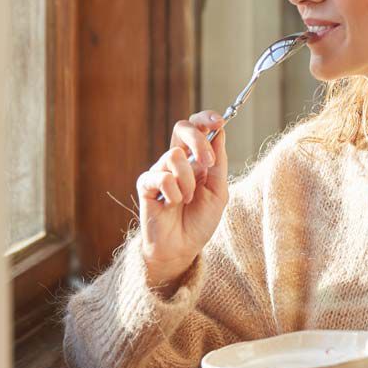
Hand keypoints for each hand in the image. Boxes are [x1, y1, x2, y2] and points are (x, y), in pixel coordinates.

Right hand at [136, 111, 228, 288]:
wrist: (182, 248)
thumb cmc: (200, 221)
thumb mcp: (219, 192)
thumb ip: (219, 163)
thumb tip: (220, 132)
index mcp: (195, 159)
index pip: (196, 127)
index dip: (206, 119)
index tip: (218, 122)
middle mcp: (177, 161)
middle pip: (181, 128)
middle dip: (198, 140)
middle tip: (208, 163)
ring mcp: (160, 171)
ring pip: (175, 156)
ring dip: (188, 180)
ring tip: (188, 199)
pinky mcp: (146, 185)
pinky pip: (161, 176)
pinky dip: (174, 191)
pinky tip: (173, 204)